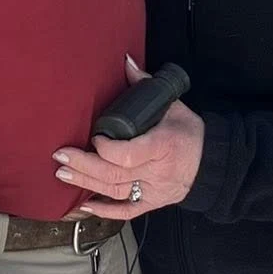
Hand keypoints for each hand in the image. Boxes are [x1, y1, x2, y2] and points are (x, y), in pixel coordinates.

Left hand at [53, 64, 204, 219]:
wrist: (211, 162)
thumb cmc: (189, 132)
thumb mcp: (173, 105)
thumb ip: (147, 85)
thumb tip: (126, 62)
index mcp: (164, 146)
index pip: (129, 154)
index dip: (107, 149)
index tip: (94, 137)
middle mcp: (158, 172)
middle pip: (115, 173)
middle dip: (84, 165)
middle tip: (61, 156)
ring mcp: (155, 191)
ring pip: (116, 191)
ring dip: (86, 183)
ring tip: (63, 173)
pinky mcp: (153, 203)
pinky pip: (126, 212)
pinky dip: (104, 211)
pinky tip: (83, 205)